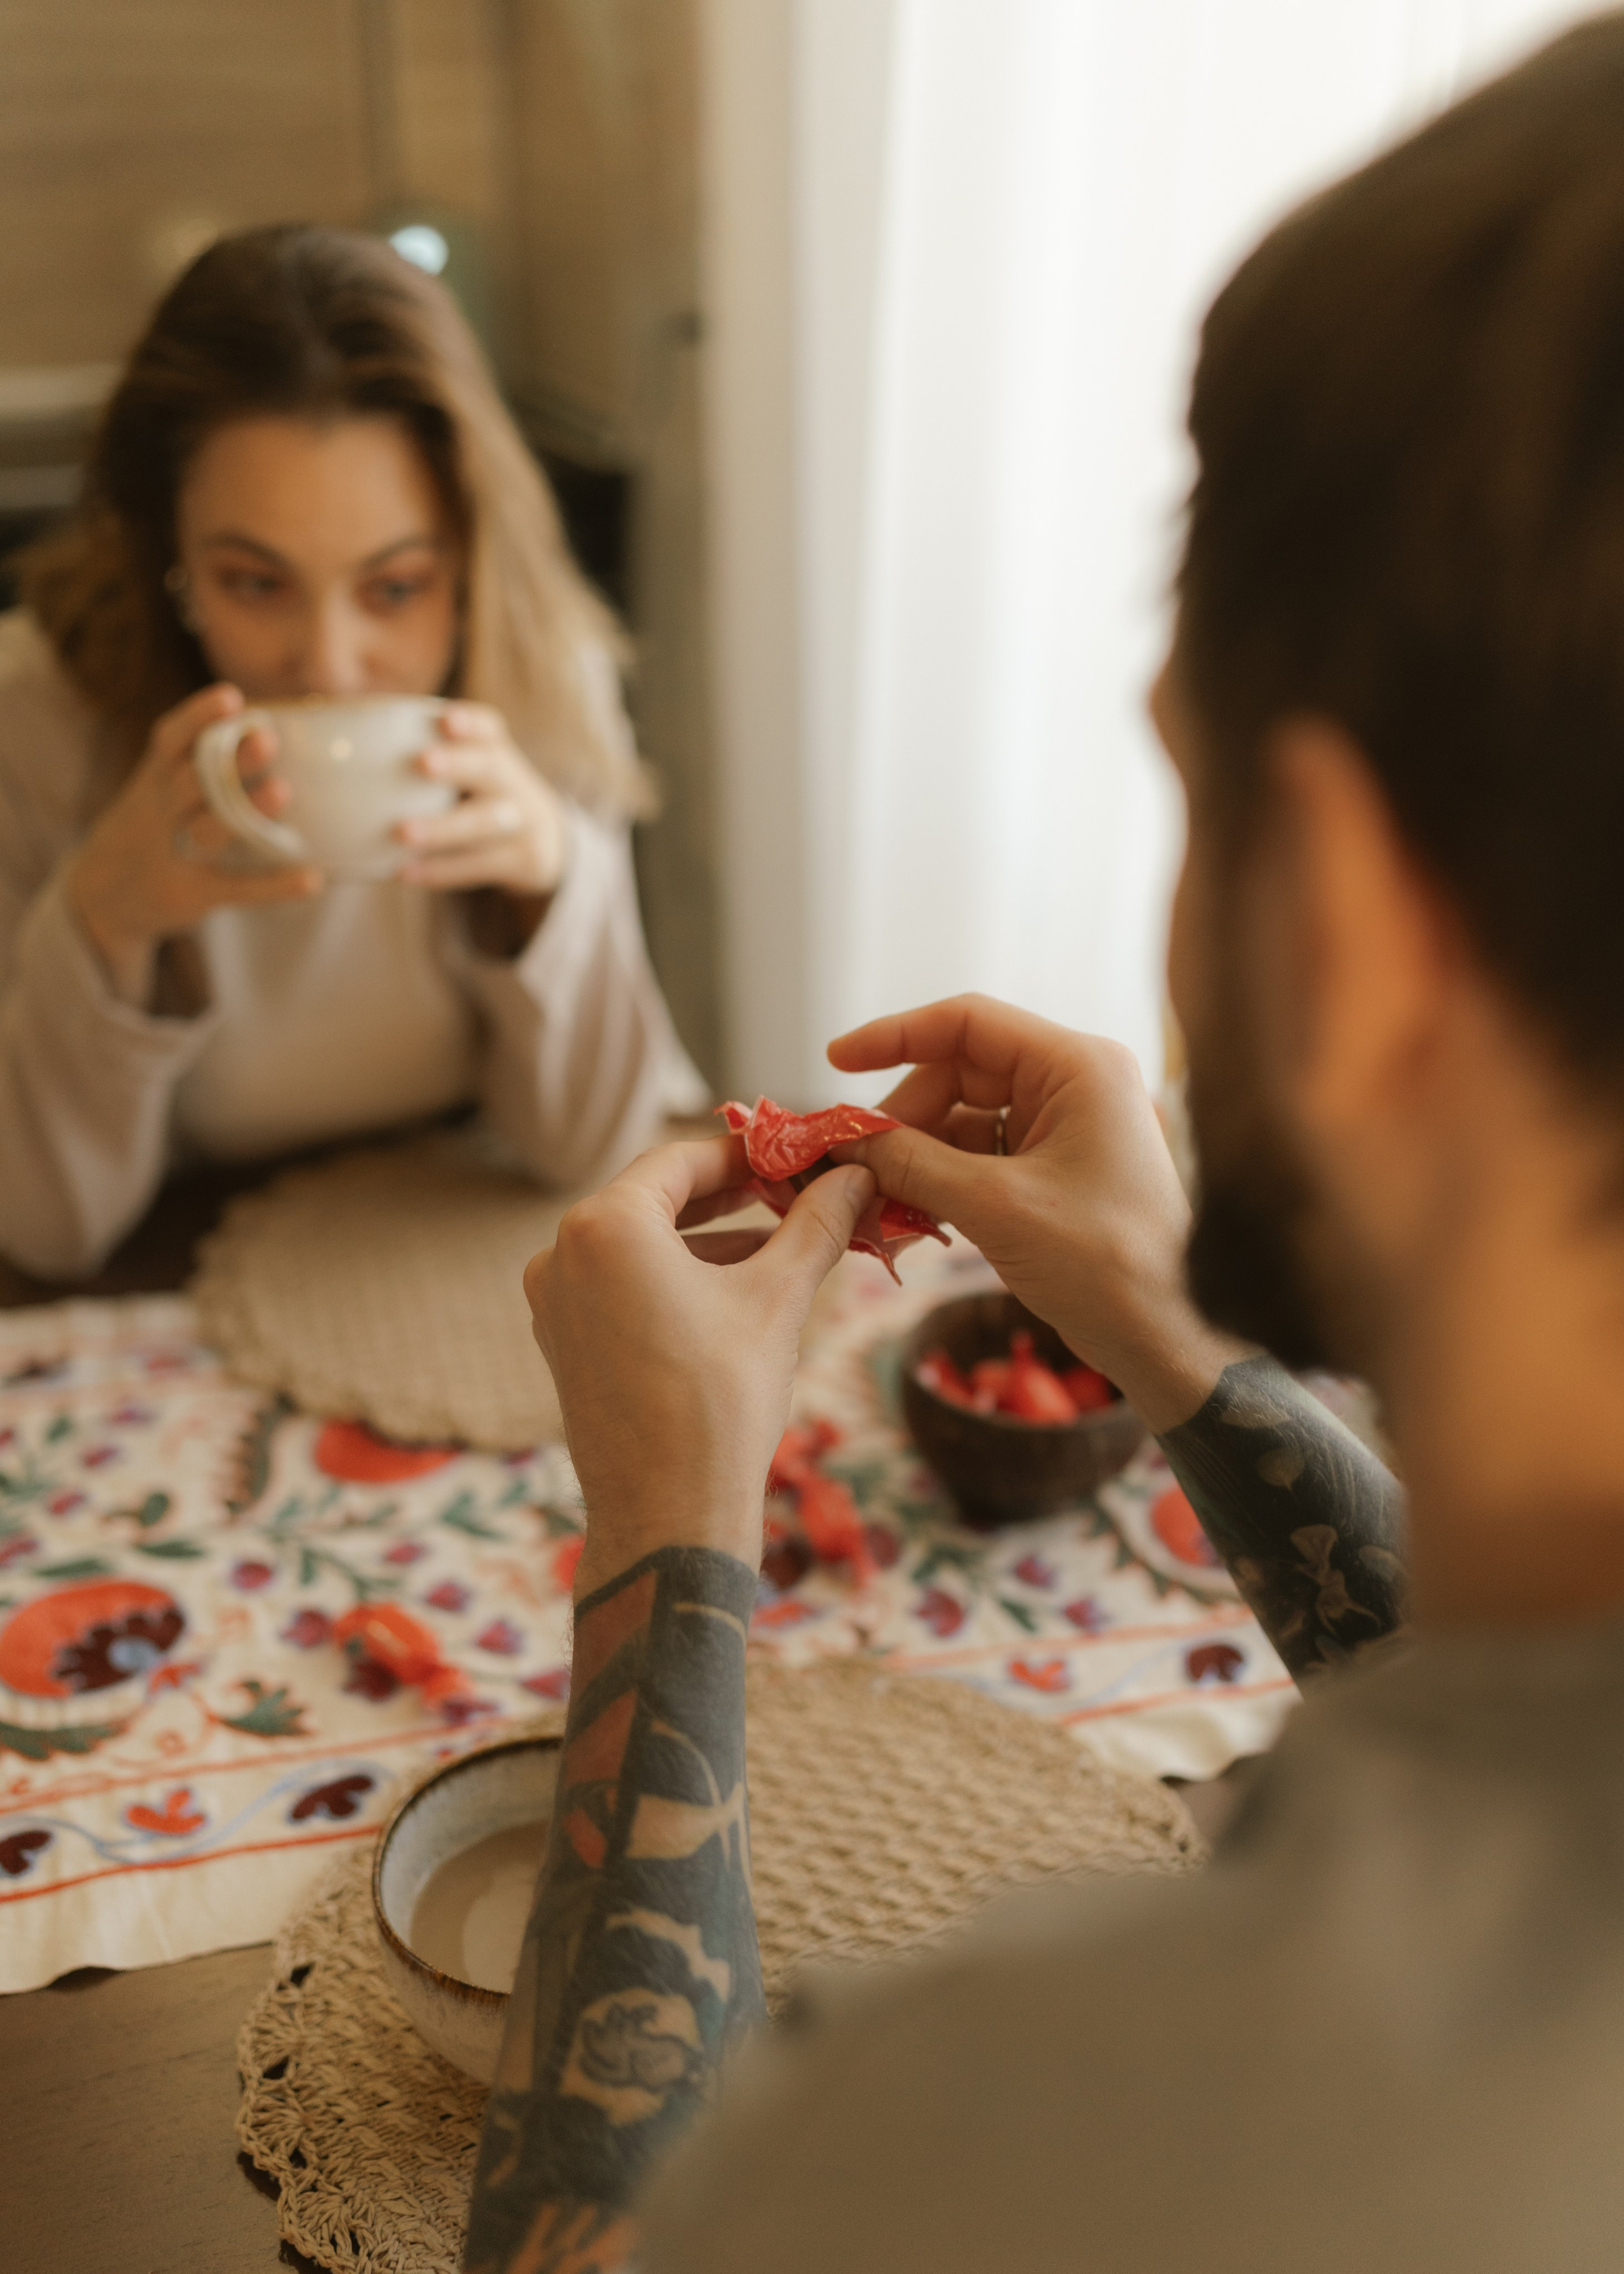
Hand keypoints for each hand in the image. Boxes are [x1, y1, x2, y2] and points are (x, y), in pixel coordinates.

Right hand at [66, 684, 322, 1007]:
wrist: (101, 895)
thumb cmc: (149, 826)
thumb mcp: (157, 787)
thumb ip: (194, 759)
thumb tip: (264, 724)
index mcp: (156, 778)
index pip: (171, 740)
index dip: (197, 717)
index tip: (230, 696)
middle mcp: (161, 812)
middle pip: (191, 781)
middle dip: (228, 760)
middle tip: (267, 740)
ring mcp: (175, 854)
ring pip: (209, 831)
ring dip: (246, 812)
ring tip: (282, 791)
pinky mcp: (192, 894)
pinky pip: (237, 889)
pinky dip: (275, 886)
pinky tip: (312, 880)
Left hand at [397, 702, 567, 900]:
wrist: (544, 843)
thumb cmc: (478, 795)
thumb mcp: (469, 770)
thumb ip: (421, 750)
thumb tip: (327, 721)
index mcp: (496, 751)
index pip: (489, 728)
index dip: (469, 722)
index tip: (443, 719)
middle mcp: (513, 782)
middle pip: (492, 768)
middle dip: (459, 764)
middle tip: (423, 763)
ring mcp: (521, 824)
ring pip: (484, 823)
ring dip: (443, 827)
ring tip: (403, 833)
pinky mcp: (519, 862)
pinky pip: (478, 867)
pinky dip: (442, 871)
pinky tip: (404, 872)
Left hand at [524, 1135, 875, 1596]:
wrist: (668, 1516)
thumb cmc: (720, 1403)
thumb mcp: (777, 1299)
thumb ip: (815, 1225)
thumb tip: (857, 1175)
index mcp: (604, 1227)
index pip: (682, 1160)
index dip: (747, 1153)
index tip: (797, 1154)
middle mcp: (562, 1254)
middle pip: (658, 1198)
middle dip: (732, 1197)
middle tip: (797, 1193)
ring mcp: (556, 1302)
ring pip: (643, 1246)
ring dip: (710, 1241)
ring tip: (782, 1246)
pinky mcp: (564, 1342)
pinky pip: (624, 1286)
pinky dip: (677, 1279)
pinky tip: (736, 1294)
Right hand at [828, 994, 1250, 1430]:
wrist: (1170, 1337)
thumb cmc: (1106, 1264)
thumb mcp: (995, 1207)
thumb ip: (912, 1163)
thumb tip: (845, 1140)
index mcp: (1077, 1067)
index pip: (967, 1022)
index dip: (894, 1036)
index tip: (835, 1061)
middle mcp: (1075, 1084)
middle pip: (960, 1071)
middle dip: (903, 1115)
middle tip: (856, 1160)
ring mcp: (1068, 1128)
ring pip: (966, 1118)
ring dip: (917, 1153)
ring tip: (876, 1196)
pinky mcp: (1058, 1170)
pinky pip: (982, 1155)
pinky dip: (942, 1179)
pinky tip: (909, 1212)